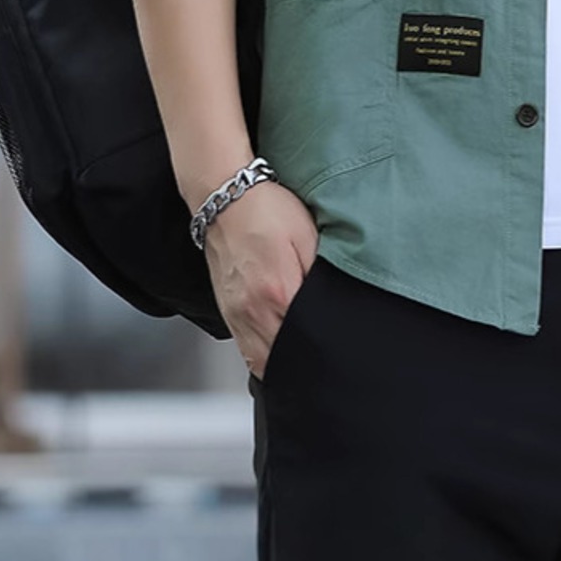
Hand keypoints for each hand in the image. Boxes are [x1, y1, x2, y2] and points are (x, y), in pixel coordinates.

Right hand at [202, 180, 318, 377]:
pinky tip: (280, 344)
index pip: (304, 342)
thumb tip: (335, 309)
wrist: (225, 198)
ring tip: (304, 353)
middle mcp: (252, 312)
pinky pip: (246, 351)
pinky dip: (264, 355)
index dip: (323, 349)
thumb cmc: (268, 211)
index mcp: (278, 293)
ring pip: (261, 362)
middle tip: (324, 356)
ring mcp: (235, 315)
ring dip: (283, 362)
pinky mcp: (226, 312)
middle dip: (304, 362)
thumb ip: (322, 276)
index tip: (336, 348)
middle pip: (281, 360)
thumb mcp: (308, 236)